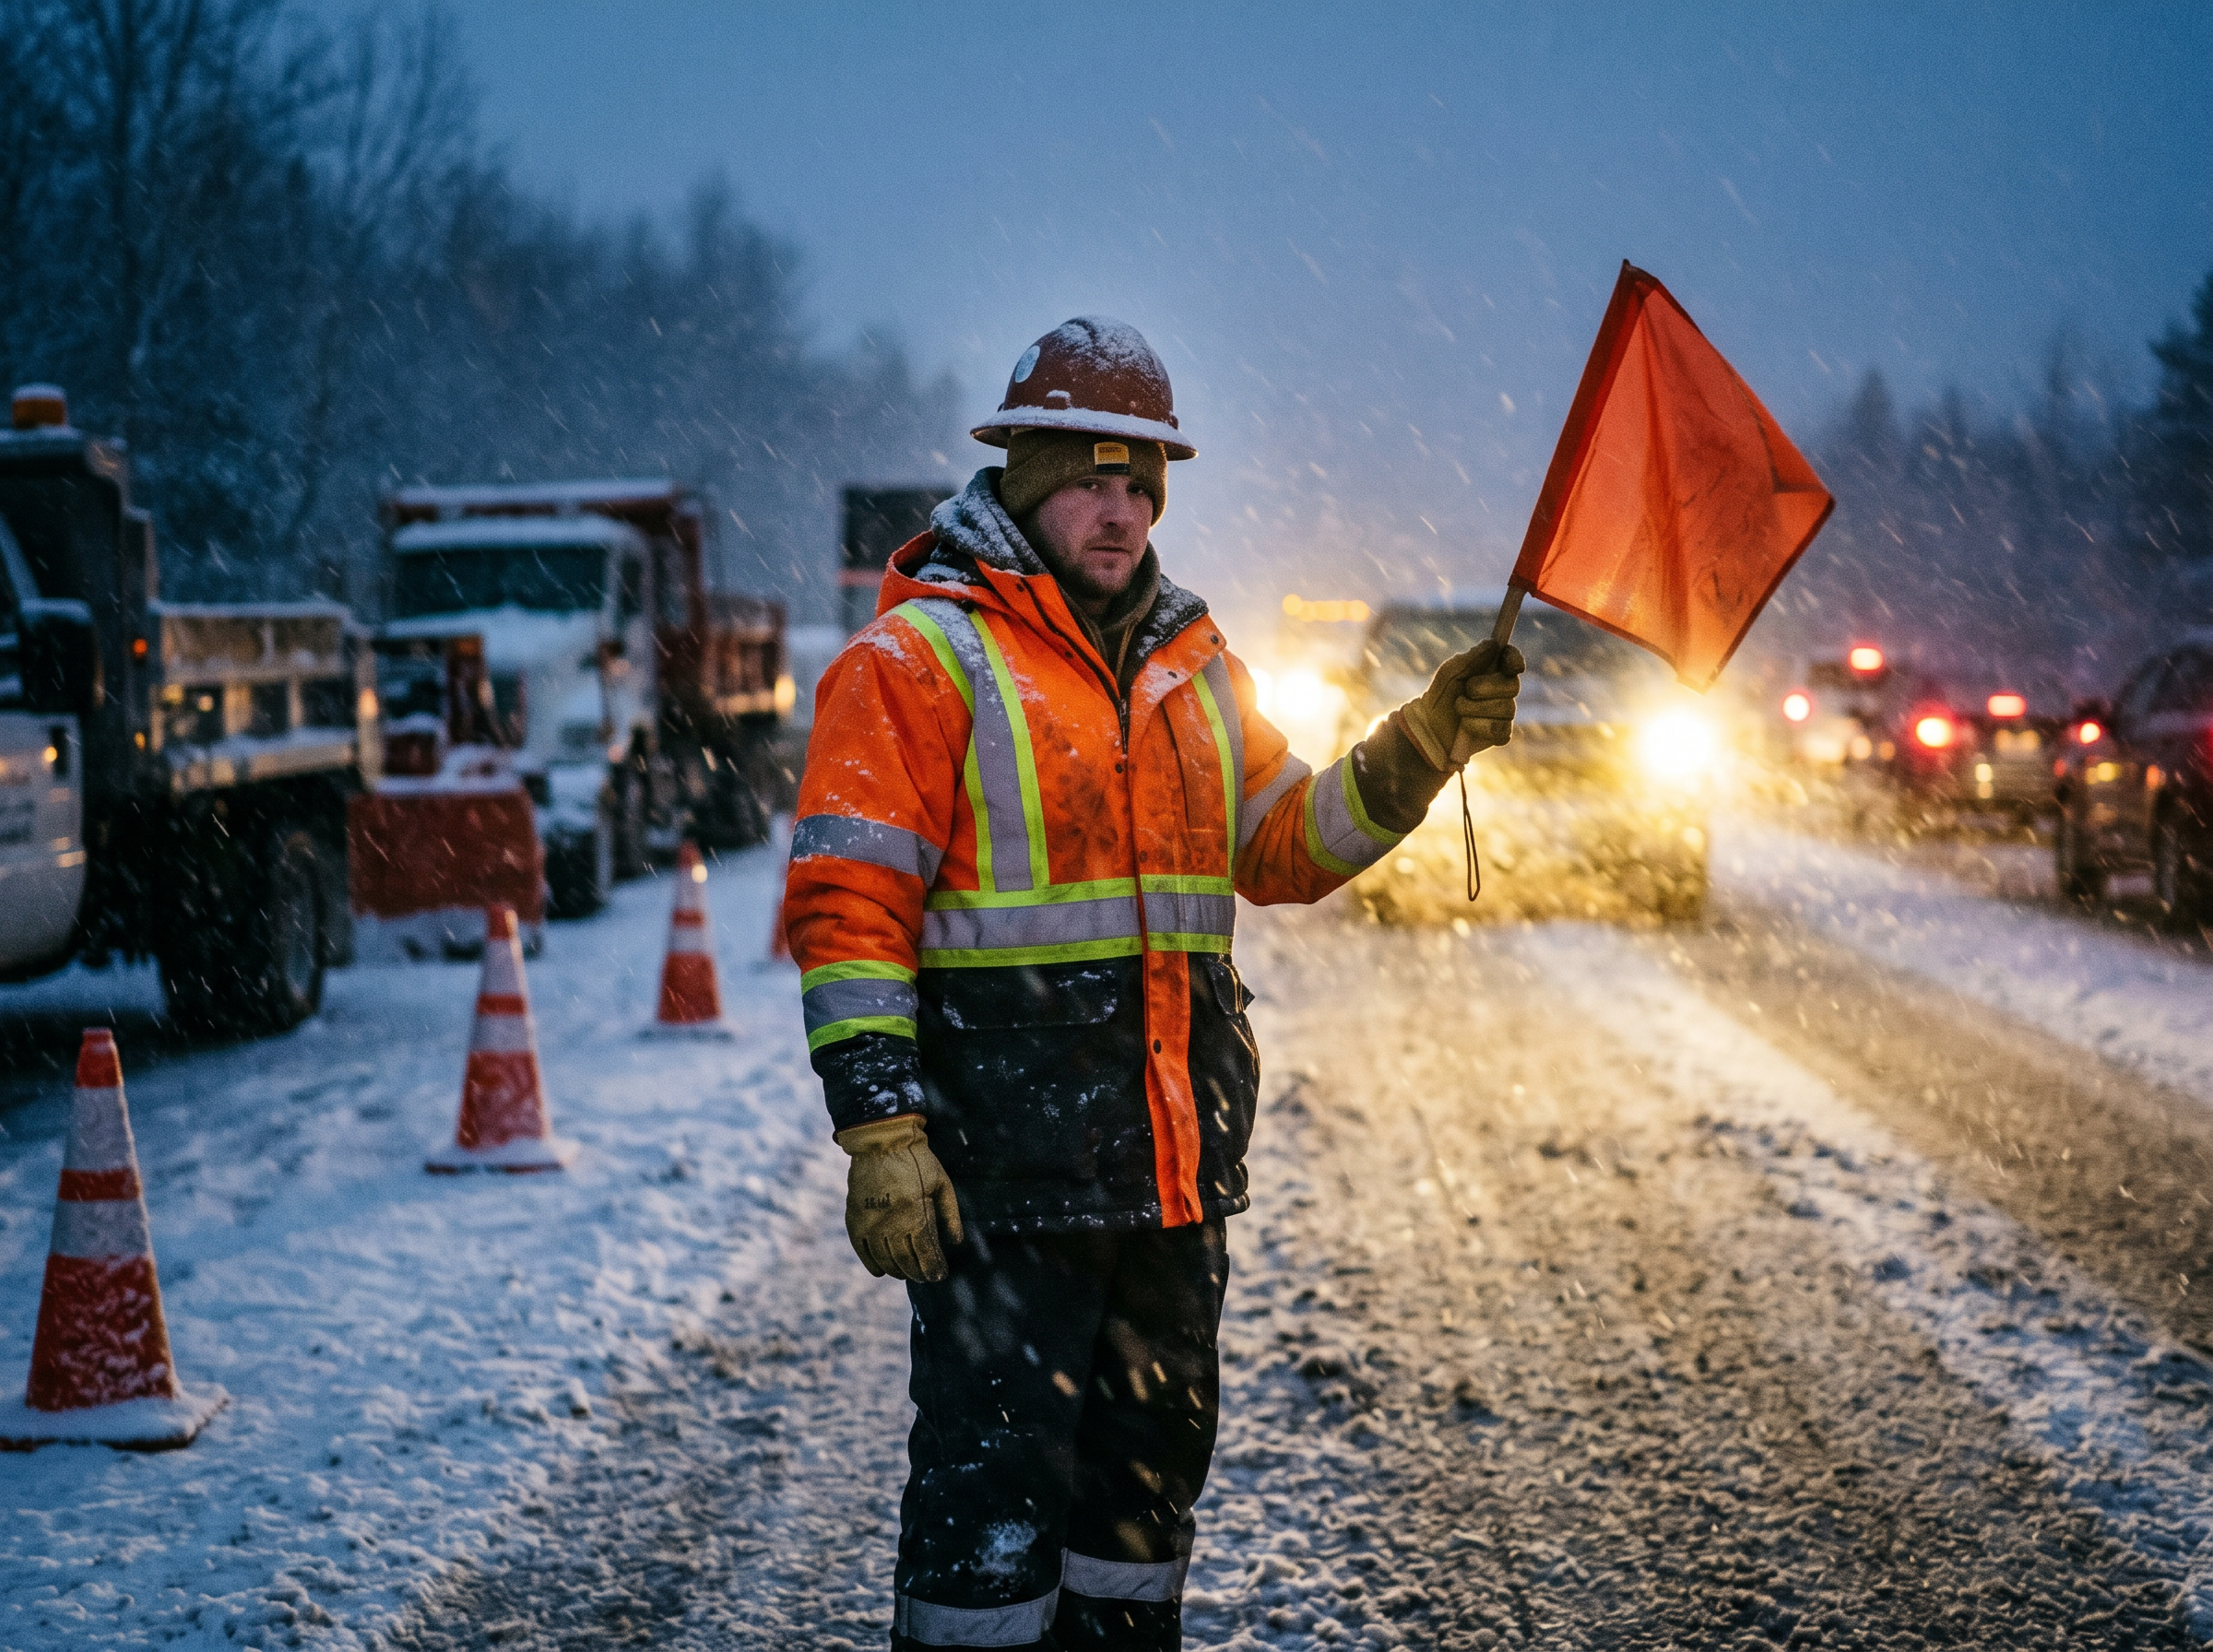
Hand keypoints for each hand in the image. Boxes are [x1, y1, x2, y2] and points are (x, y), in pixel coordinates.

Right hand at [833, 1114, 963, 1281]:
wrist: (881, 1141)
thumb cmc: (917, 1161)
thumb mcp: (942, 1183)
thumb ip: (950, 1214)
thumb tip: (956, 1243)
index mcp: (915, 1212)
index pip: (926, 1252)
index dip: (933, 1269)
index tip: (939, 1276)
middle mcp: (891, 1221)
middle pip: (905, 1260)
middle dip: (917, 1273)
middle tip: (925, 1277)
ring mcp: (870, 1222)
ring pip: (884, 1259)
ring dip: (897, 1271)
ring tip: (907, 1274)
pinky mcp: (855, 1218)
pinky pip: (862, 1250)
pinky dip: (872, 1264)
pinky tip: (881, 1272)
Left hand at [1399, 640, 1524, 770]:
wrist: (1428, 728)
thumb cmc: (1439, 697)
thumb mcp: (1449, 674)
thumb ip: (1470, 659)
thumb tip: (1494, 644)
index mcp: (1492, 671)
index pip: (1512, 660)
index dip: (1514, 660)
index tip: (1511, 665)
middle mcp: (1502, 691)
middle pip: (1512, 685)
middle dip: (1486, 687)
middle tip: (1467, 691)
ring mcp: (1504, 714)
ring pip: (1505, 708)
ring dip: (1475, 709)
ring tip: (1458, 709)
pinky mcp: (1500, 734)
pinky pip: (1500, 729)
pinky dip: (1478, 727)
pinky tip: (1466, 727)